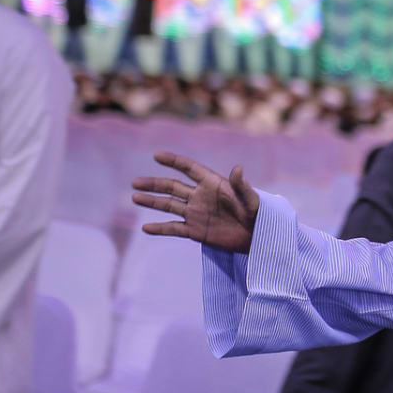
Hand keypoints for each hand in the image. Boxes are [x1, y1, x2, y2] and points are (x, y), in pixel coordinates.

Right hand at [132, 153, 260, 252]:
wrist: (258, 237)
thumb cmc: (258, 214)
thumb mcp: (251, 199)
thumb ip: (241, 185)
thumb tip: (237, 168)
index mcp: (213, 183)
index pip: (189, 168)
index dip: (174, 161)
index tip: (157, 156)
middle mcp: (200, 196)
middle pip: (172, 187)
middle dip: (154, 184)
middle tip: (135, 182)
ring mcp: (196, 214)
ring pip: (169, 206)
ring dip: (152, 202)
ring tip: (135, 198)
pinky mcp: (195, 231)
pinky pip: (174, 228)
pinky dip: (160, 228)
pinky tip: (145, 228)